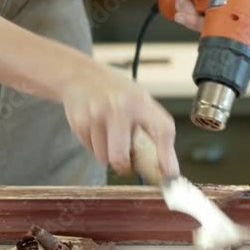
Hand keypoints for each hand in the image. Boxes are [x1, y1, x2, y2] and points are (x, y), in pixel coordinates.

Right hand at [62, 60, 179, 177]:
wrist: (80, 75)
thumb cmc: (117, 92)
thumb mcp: (141, 100)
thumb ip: (154, 129)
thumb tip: (168, 168)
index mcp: (140, 102)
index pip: (161, 130)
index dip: (167, 155)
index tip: (169, 174)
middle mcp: (118, 108)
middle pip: (121, 157)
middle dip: (125, 168)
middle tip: (128, 164)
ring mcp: (96, 115)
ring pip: (104, 158)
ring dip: (109, 155)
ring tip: (110, 135)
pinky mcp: (79, 122)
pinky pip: (91, 151)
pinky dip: (96, 147)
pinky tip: (97, 129)